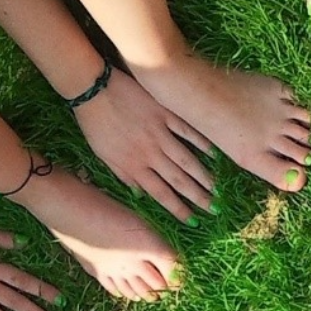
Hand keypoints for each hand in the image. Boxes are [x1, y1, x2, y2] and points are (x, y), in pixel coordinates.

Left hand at [73, 68, 216, 224]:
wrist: (92, 89)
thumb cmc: (94, 123)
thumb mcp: (103, 155)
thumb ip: (124, 175)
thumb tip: (140, 195)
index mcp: (133, 166)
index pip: (160, 194)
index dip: (178, 209)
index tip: (193, 221)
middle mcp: (150, 153)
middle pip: (178, 180)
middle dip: (198, 197)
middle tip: (215, 209)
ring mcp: (159, 132)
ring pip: (186, 159)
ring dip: (204, 176)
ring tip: (218, 189)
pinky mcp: (164, 113)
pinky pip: (186, 130)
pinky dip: (202, 142)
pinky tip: (214, 154)